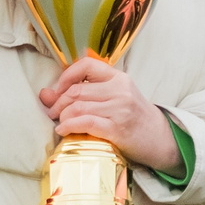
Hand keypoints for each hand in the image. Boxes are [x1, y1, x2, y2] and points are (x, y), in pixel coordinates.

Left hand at [37, 58, 180, 170]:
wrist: (161, 140)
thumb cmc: (134, 119)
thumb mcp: (114, 99)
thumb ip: (83, 94)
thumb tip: (44, 93)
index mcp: (119, 78)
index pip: (86, 65)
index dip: (66, 75)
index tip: (58, 89)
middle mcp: (120, 90)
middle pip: (77, 90)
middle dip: (58, 102)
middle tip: (52, 112)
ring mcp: (119, 109)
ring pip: (77, 106)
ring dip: (62, 116)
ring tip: (59, 123)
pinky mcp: (117, 129)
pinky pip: (84, 123)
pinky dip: (68, 126)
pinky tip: (62, 131)